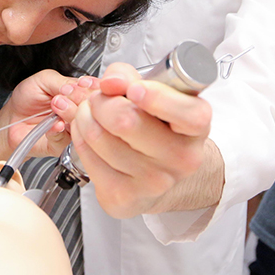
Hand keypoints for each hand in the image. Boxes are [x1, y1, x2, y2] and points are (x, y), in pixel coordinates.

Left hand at [3, 69, 99, 157]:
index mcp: (79, 94)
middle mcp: (79, 112)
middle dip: (80, 99)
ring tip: (55, 106)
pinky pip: (67, 140)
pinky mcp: (62, 145)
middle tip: (63, 96)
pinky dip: (59, 130)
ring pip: (83, 125)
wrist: (11, 118)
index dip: (92, 88)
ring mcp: (73, 129)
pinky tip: (53, 124)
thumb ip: (62, 81)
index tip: (82, 85)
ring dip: (70, 114)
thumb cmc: (27, 98)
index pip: (97, 91)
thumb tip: (79, 87)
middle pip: (94, 108)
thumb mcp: (43, 80)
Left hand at [69, 62, 211, 218]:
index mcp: (196, 127)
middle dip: (101, 100)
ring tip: (91, 112)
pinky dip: (79, 134)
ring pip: (98, 135)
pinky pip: (86, 155)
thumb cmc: (156, 126)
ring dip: (84, 115)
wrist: (158, 173)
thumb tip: (111, 82)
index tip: (134, 89)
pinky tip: (88, 131)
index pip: (187, 113)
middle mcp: (181, 158)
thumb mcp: (152, 93)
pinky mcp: (123, 196)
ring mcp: (153, 181)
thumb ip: (130, 77)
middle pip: (125, 120)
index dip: (156, 97)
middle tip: (100, 97)